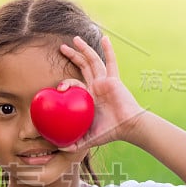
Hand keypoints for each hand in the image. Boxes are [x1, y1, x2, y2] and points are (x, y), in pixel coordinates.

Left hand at [56, 35, 146, 151]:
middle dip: (72, 56)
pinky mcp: (114, 79)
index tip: (58, 87)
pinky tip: (104, 38)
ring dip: (84, 49)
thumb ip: (74, 143)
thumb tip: (58, 148)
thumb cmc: (110, 132)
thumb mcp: (88, 138)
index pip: (75, 84)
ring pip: (93, 61)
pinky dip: (108, 50)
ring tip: (75, 39)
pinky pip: (111, 62)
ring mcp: (105, 81)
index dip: (66, 82)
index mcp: (89, 96)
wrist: (127, 127)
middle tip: (62, 48)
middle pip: (83, 66)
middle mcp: (96, 86)